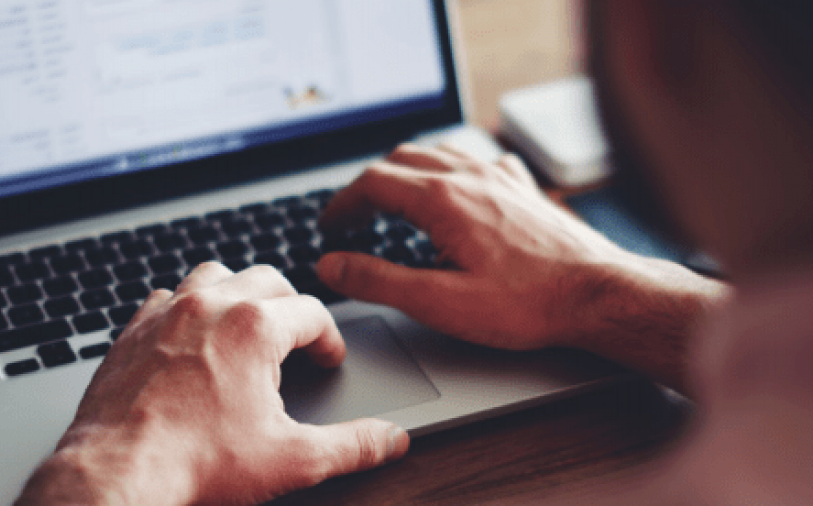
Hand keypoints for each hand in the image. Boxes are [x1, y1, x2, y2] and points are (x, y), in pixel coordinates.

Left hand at [17, 263, 408, 505]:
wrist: (118, 473)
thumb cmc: (196, 462)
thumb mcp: (291, 458)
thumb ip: (351, 445)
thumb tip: (391, 439)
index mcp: (255, 327)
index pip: (313, 313)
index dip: (330, 338)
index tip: (328, 359)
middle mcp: (212, 306)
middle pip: (269, 279)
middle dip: (291, 305)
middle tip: (297, 338)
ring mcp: (168, 312)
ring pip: (216, 274)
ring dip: (239, 292)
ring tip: (248, 323)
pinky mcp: (134, 329)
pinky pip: (167, 296)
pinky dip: (187, 307)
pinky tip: (192, 336)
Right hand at [317, 144, 633, 349]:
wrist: (598, 293)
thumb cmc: (527, 303)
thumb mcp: (439, 302)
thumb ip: (378, 280)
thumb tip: (332, 264)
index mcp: (443, 199)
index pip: (372, 183)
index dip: (342, 204)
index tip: (329, 225)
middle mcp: (470, 176)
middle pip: (400, 161)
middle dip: (368, 186)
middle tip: (353, 217)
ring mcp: (499, 177)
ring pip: (437, 153)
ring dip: (404, 171)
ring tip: (392, 199)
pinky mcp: (522, 187)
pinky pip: (476, 159)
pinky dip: (449, 169)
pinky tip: (455, 188)